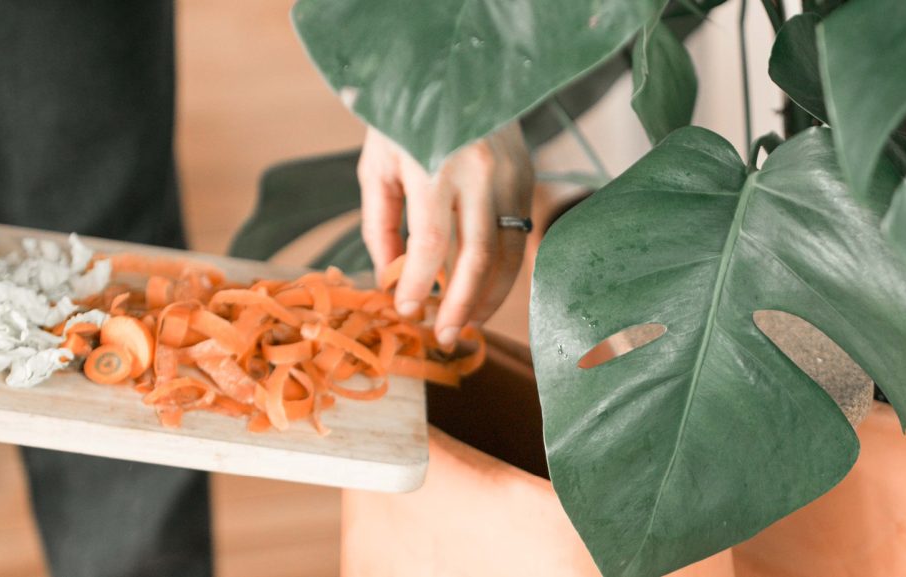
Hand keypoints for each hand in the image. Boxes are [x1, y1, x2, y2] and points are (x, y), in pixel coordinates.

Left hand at [357, 122, 533, 347]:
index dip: (419, 286)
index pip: (431, 245)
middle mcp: (479, 173)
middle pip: (478, 257)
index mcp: (434, 167)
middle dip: (463, 305)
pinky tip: (484, 288)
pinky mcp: (527, 174)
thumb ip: (381, 225)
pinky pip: (519, 234)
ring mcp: (510, 174)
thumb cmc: (404, 116)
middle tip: (446, 336)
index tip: (407, 312)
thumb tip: (391, 278)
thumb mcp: (378, 165)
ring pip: (509, 253)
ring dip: (490, 296)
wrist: (454, 64)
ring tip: (469, 322)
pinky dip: (502, 269)